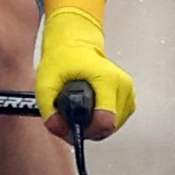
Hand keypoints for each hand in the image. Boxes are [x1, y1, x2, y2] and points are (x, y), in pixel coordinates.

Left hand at [34, 9, 132, 142]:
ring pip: (112, 127)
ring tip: (80, 111)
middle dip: (88, 128)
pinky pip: (116, 121)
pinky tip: (90, 110)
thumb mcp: (46, 82)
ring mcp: (128, 92)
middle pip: (109, 127)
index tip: (72, 124)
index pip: (106, 120)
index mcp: (108, 79)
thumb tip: (60, 129)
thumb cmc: (64, 59)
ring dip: (94, 126)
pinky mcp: (129, 98)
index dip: (86, 129)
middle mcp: (123, 86)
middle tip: (71, 117)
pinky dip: (101, 121)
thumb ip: (49, 110)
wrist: (76, 46)